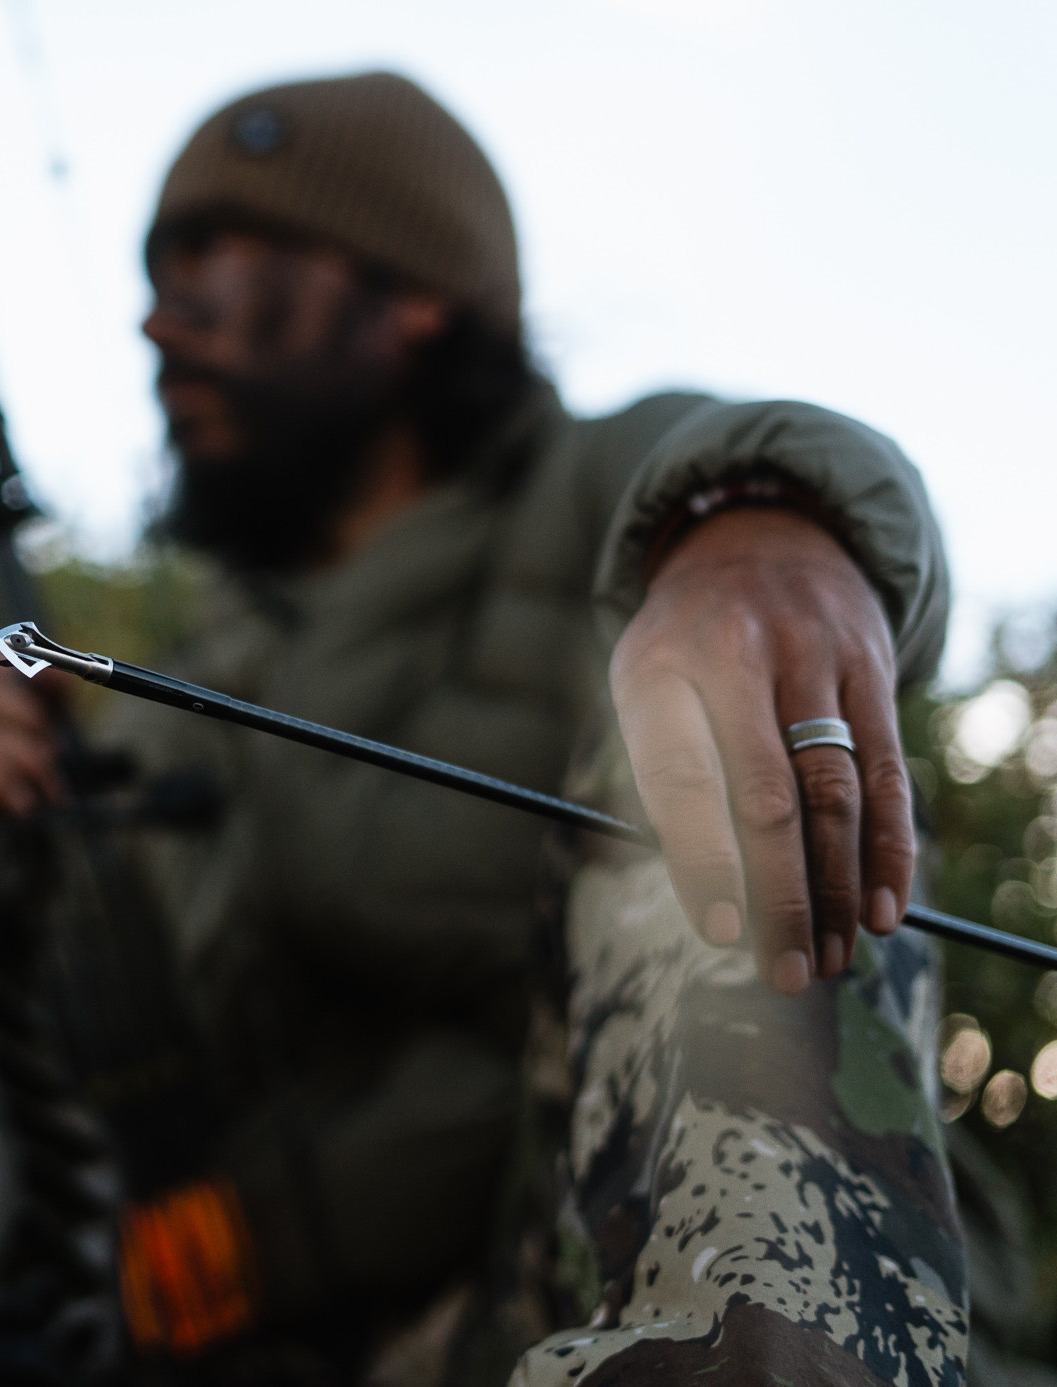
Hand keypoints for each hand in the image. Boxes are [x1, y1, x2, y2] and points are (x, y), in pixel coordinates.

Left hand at [610, 508, 912, 992]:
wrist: (760, 541)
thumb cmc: (684, 647)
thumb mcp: (644, 688)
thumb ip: (664, 779)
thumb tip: (706, 901)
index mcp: (658, 668)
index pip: (682, 780)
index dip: (704, 863)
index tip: (721, 935)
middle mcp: (738, 657)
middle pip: (768, 796)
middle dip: (781, 896)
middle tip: (787, 974)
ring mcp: (813, 657)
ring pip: (835, 791)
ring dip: (838, 888)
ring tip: (831, 958)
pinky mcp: (871, 669)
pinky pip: (886, 771)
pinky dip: (887, 847)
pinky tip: (883, 909)